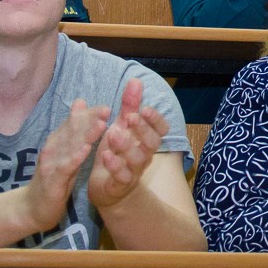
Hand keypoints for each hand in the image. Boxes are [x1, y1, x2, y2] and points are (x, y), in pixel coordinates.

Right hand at [27, 99, 109, 228]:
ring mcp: (51, 163)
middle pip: (72, 130)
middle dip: (90, 119)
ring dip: (86, 134)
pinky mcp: (52, 179)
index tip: (106, 107)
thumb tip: (80, 103)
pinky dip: (75, 157)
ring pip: (70, 145)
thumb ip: (74, 131)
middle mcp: (53, 148)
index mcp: (58, 141)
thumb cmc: (54, 179)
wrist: (31, 209)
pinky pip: (65, 166)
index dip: (89, 114)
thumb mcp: (65, 154)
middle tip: (107, 109)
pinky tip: (86, 150)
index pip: (74, 123)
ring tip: (102, 124)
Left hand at [88, 79, 167, 208]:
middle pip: (153, 143)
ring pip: (138, 159)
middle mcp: (144, 155)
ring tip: (113, 134)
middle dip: (143, 129)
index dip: (156, 120)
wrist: (105, 187)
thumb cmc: (116, 152)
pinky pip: (123, 177)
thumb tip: (135, 80)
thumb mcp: (121, 126)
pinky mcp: (120, 185)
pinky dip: (115, 166)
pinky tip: (106, 155)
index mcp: (146, 140)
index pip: (161, 129)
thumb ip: (129, 106)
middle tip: (130, 117)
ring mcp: (134, 171)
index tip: (144, 109)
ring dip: (127, 145)